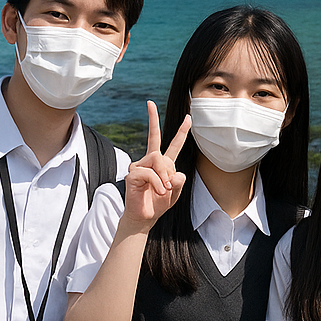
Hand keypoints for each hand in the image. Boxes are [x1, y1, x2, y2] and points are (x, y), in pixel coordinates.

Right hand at [122, 101, 190, 228]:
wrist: (145, 218)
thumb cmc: (158, 204)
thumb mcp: (175, 193)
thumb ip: (179, 182)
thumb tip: (176, 173)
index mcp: (164, 164)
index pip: (173, 145)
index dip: (181, 132)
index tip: (188, 117)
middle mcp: (150, 161)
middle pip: (153, 137)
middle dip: (152, 118)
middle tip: (149, 102)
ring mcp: (140, 166)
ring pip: (157, 158)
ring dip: (164, 174)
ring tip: (163, 189)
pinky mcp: (132, 173)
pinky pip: (150, 173)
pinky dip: (157, 184)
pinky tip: (157, 191)